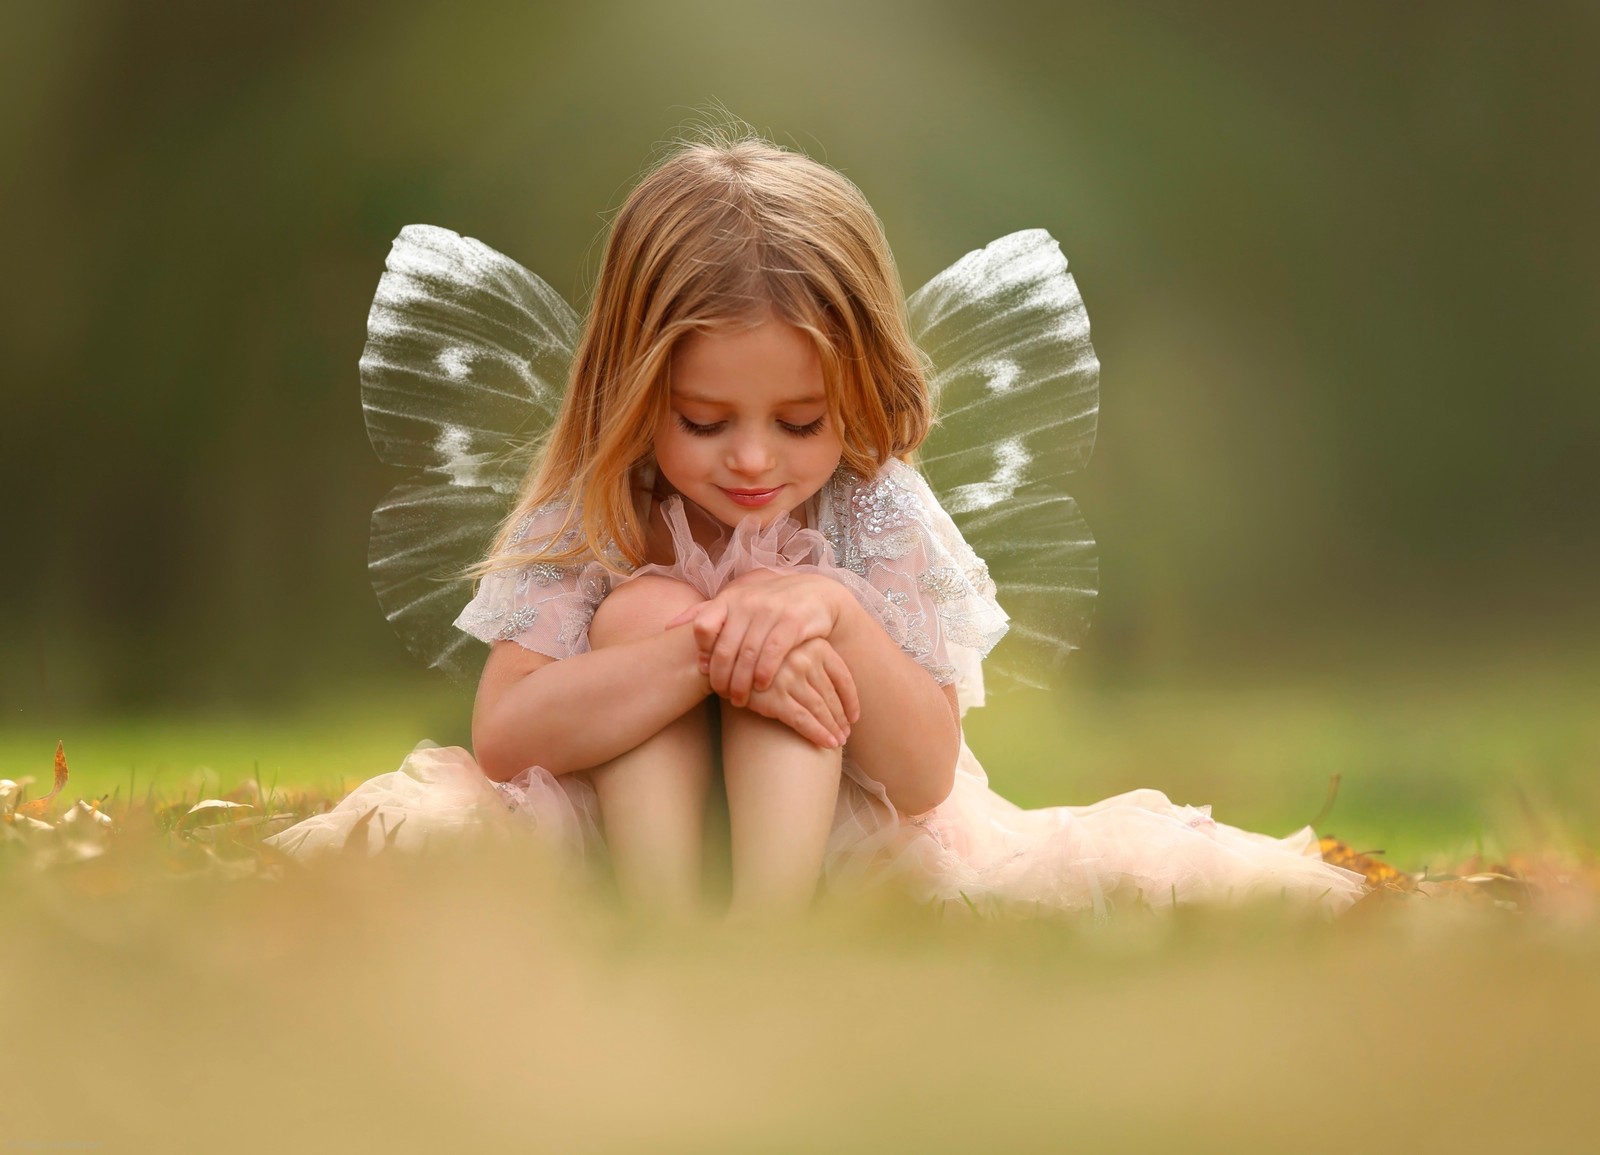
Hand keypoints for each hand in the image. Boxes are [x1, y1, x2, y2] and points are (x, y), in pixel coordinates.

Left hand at [666, 571, 847, 707]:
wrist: (814, 594)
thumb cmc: (768, 604)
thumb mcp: (736, 603)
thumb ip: (704, 614)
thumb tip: (668, 627)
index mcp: (729, 599)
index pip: (702, 626)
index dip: (702, 652)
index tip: (706, 670)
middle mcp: (748, 602)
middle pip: (724, 648)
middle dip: (721, 678)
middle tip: (723, 696)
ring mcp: (771, 611)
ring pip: (747, 655)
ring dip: (742, 682)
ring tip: (740, 699)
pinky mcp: (793, 622)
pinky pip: (773, 653)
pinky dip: (765, 673)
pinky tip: (763, 687)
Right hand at [741, 637, 859, 748]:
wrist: (728, 659)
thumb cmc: (766, 659)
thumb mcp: (795, 652)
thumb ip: (816, 665)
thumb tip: (841, 699)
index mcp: (817, 646)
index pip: (843, 678)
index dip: (851, 701)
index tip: (854, 717)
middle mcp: (805, 659)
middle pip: (831, 696)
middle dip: (841, 719)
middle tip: (845, 734)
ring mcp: (790, 678)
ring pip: (820, 709)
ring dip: (832, 729)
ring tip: (838, 742)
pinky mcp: (775, 697)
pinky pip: (803, 720)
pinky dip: (818, 734)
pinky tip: (827, 744)